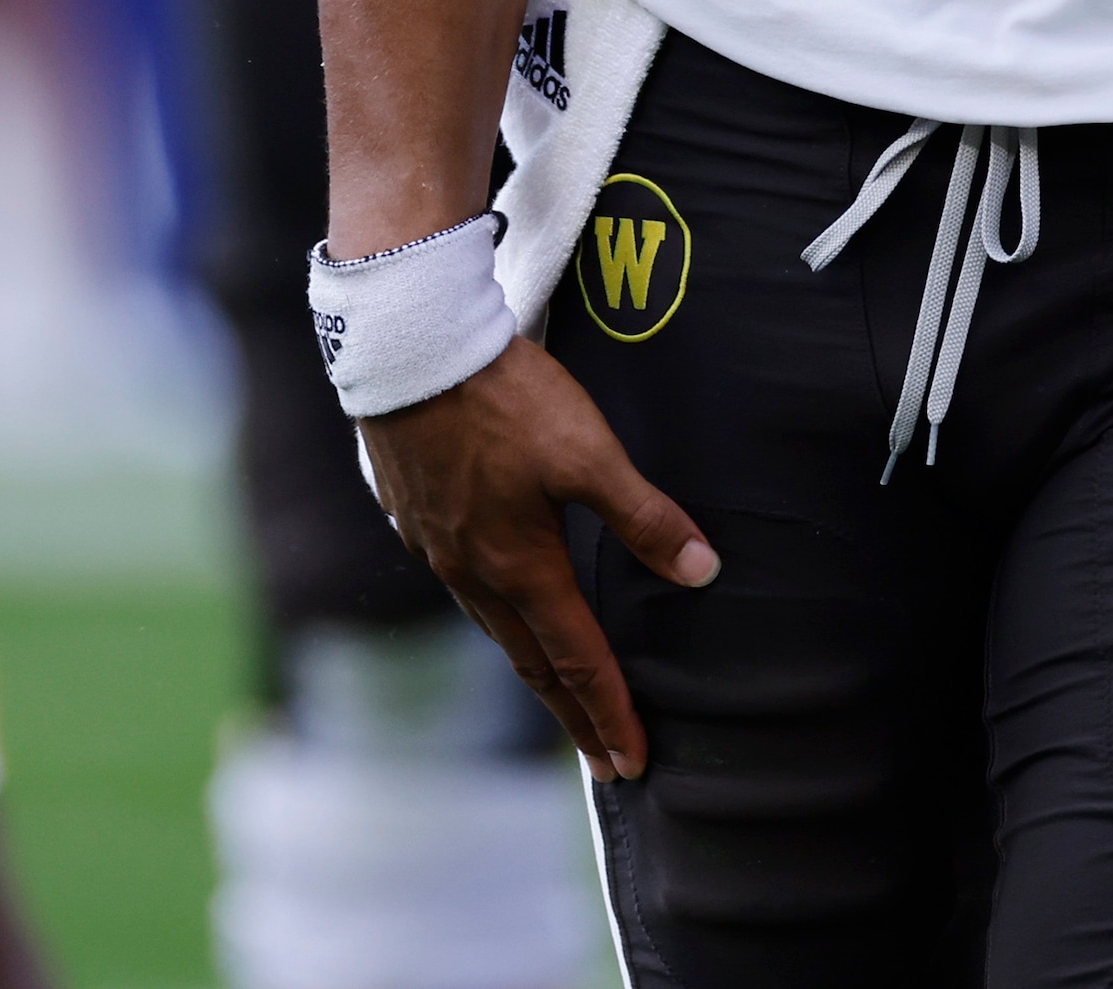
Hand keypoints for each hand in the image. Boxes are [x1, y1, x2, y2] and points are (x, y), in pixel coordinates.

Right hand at [355, 334, 716, 780]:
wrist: (410, 348)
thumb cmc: (504, 398)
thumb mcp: (588, 452)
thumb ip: (645, 516)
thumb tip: (702, 571)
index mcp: (521, 567)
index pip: (577, 660)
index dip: (609, 713)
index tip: (633, 764)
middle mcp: (473, 573)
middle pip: (531, 663)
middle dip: (573, 715)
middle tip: (603, 760)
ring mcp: (437, 548)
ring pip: (492, 628)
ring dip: (532, 668)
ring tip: (558, 694)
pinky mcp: (415, 516)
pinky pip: (461, 588)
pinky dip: (495, 618)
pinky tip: (499, 603)